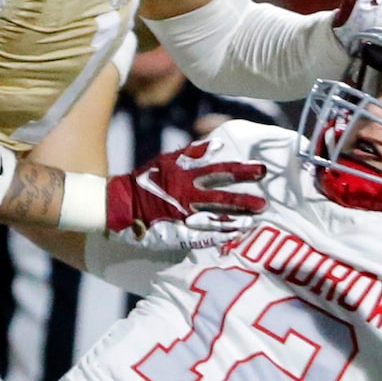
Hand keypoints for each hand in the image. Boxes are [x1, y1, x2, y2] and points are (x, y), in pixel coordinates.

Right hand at [106, 141, 264, 238]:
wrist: (118, 205)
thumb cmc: (145, 181)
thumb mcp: (167, 160)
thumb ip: (193, 153)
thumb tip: (218, 144)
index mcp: (184, 174)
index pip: (219, 170)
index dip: (241, 171)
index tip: (261, 171)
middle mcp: (185, 194)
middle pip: (221, 196)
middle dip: (244, 199)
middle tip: (264, 202)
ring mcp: (181, 215)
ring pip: (214, 217)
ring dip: (235, 219)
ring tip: (254, 221)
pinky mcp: (175, 232)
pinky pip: (201, 235)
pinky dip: (218, 235)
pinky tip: (234, 235)